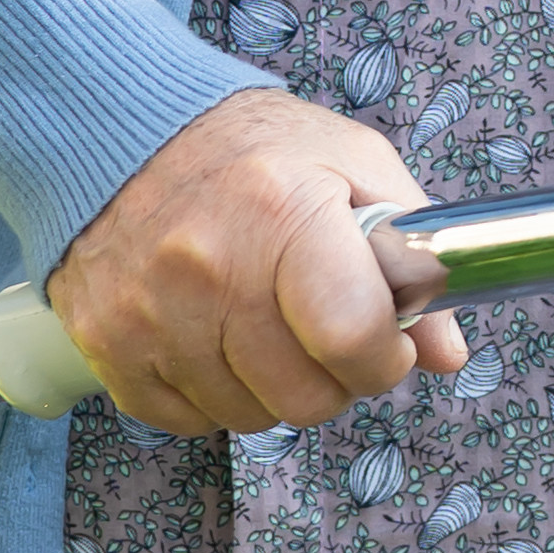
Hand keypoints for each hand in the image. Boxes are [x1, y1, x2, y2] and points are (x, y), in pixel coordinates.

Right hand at [48, 88, 465, 434]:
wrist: (126, 132)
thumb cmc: (253, 148)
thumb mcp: (354, 165)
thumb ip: (411, 255)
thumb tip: (447, 352)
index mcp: (283, 214)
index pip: (351, 336)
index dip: (386, 358)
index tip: (390, 345)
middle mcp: (208, 269)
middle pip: (302, 396)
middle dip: (336, 379)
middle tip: (331, 338)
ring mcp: (148, 314)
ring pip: (246, 417)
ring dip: (274, 390)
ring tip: (272, 330)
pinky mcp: (106, 345)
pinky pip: (183, 420)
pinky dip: (213, 398)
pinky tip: (219, 343)